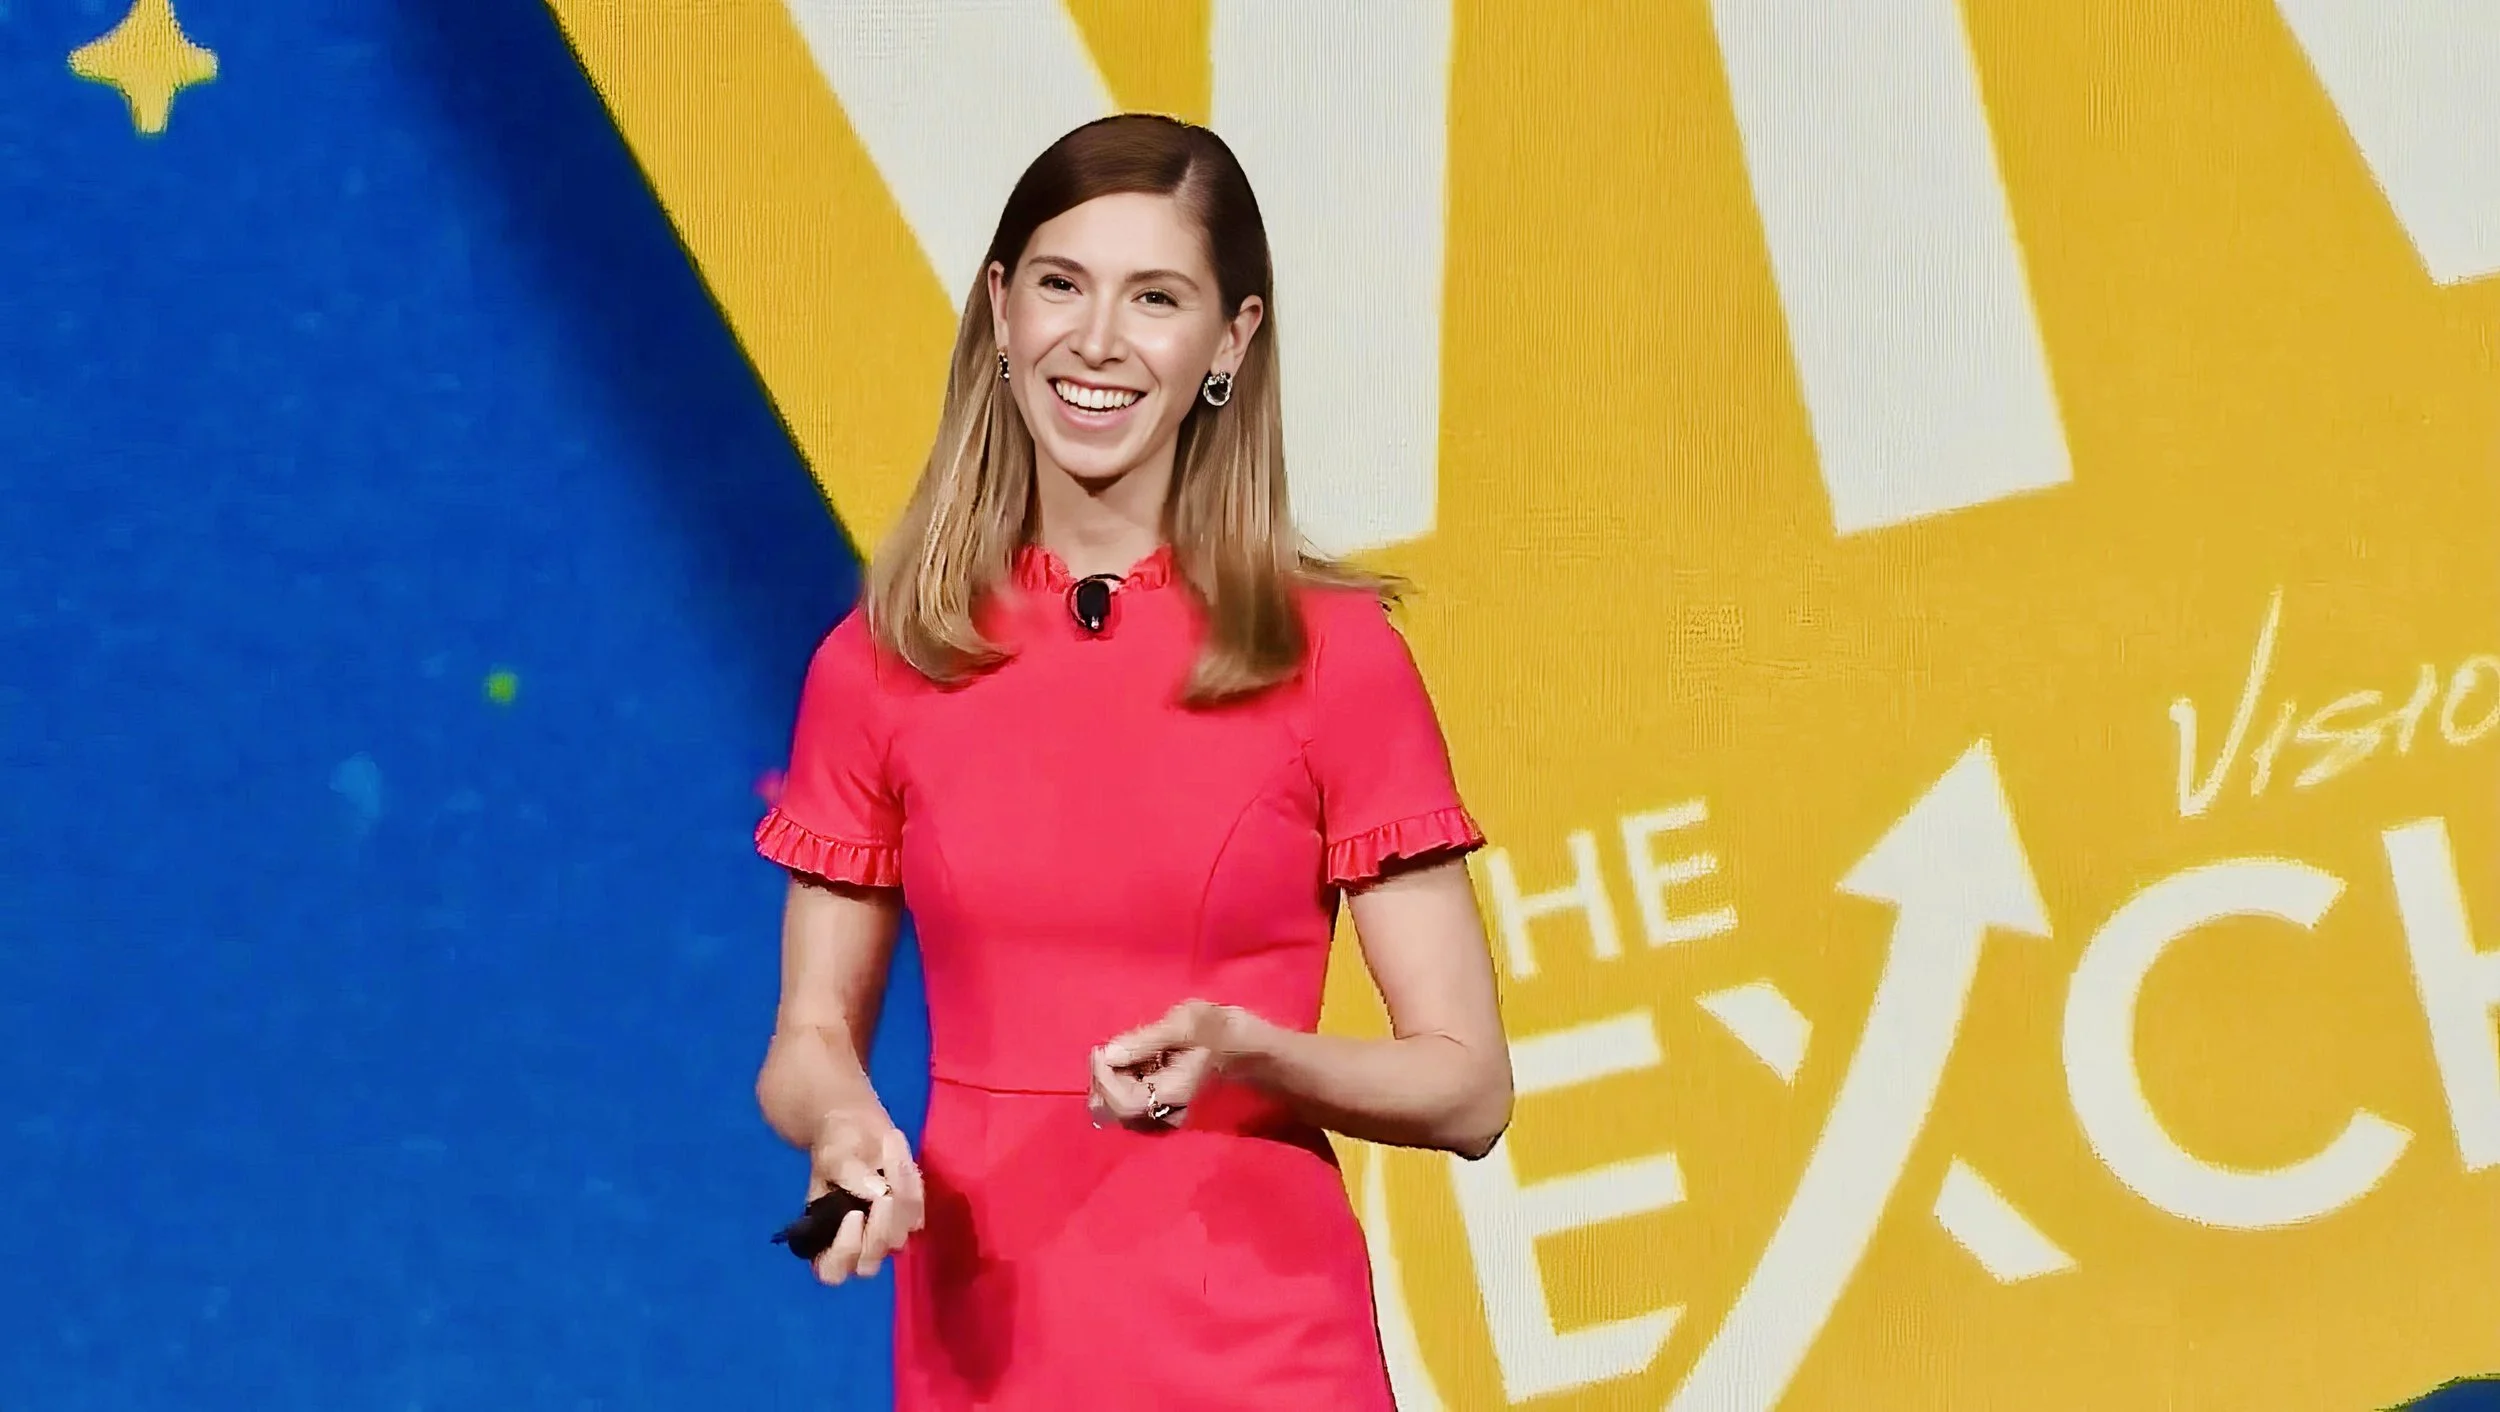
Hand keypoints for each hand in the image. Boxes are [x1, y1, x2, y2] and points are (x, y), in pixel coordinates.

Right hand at [805, 1105, 924, 1284]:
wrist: (857, 1130)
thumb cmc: (836, 1147)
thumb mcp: (834, 1156)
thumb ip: (850, 1175)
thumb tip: (879, 1191)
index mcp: (823, 1239)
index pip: (832, 1270)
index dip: (844, 1250)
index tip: (853, 1214)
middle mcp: (854, 1246)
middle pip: (871, 1261)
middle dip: (880, 1226)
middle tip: (883, 1187)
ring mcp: (883, 1236)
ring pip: (899, 1237)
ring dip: (898, 1195)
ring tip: (887, 1153)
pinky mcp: (907, 1220)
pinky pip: (917, 1213)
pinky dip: (910, 1184)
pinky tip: (897, 1156)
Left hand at [1089, 1000, 1247, 1130]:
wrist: (1240, 1044)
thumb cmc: (1216, 1029)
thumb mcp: (1184, 1023)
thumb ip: (1145, 1040)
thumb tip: (1108, 1054)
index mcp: (1173, 1094)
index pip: (1125, 1104)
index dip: (1105, 1079)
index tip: (1101, 1050)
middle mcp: (1165, 1111)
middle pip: (1116, 1111)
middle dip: (1102, 1080)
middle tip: (1104, 1050)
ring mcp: (1162, 1111)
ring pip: (1118, 1109)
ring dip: (1107, 1082)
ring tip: (1116, 1054)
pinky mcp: (1158, 1105)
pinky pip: (1126, 1103)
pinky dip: (1117, 1084)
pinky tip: (1126, 1064)